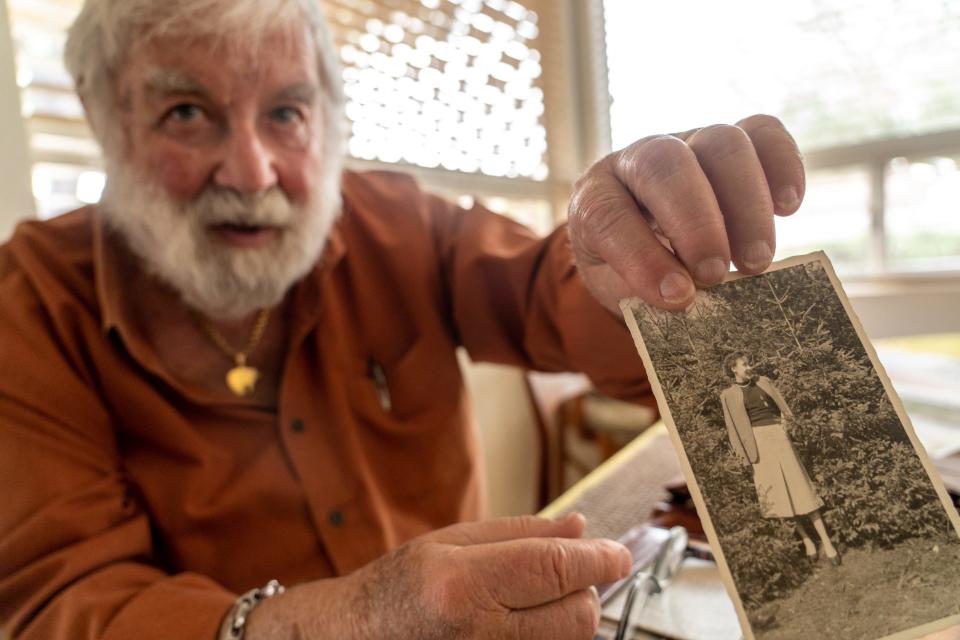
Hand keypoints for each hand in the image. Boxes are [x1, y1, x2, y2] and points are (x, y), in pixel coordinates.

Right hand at [245, 513, 631, 638]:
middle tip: (567, 573)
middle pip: (577, 615)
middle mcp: (478, 634)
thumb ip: (520, 533)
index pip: (556, 569)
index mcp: (462, 585)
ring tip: (533, 601)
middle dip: (584, 589)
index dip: (600, 560)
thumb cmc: (397, 588)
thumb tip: (582, 528)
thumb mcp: (450, 542)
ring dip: (570, 616)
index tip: (619, 554)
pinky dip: (551, 637)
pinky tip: (524, 623)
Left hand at [568, 115, 804, 311]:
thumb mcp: (618, 289)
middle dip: (695, 224)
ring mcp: (687, 141)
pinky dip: (782, 165)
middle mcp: (636, 158)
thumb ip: (642, 292)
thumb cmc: (628, 270)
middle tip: (716, 276)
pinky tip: (787, 208)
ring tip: (755, 263)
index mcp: (594, 195)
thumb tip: (689, 299)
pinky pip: (763, 132)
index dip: (641, 256)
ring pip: (721, 144)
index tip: (677, 297)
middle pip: (665, 165)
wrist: (644, 237)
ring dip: (745, 205)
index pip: (607, 215)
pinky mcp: (733, 140)